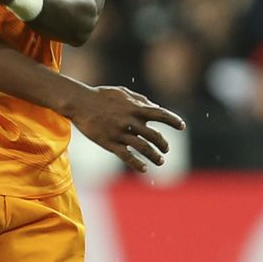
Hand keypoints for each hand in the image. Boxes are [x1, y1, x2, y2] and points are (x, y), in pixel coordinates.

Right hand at [70, 85, 185, 172]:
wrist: (79, 103)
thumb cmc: (101, 96)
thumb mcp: (122, 92)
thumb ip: (140, 99)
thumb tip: (154, 107)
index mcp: (136, 108)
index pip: (161, 114)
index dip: (173, 120)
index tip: (182, 126)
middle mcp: (131, 121)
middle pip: (154, 136)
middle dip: (163, 145)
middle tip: (166, 150)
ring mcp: (120, 133)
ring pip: (144, 149)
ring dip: (155, 157)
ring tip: (160, 162)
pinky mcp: (109, 143)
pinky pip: (127, 156)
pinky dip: (138, 164)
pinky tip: (144, 169)